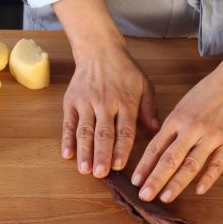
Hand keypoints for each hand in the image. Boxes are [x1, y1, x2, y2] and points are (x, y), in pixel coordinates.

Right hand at [62, 43, 158, 177]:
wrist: (98, 50)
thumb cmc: (124, 70)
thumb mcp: (144, 84)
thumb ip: (150, 107)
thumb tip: (155, 128)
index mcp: (125, 101)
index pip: (124, 129)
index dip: (121, 148)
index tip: (119, 165)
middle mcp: (105, 103)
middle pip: (103, 133)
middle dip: (102, 154)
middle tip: (100, 174)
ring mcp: (86, 102)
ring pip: (84, 131)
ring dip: (84, 151)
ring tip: (84, 169)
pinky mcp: (71, 102)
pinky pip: (69, 123)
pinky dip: (67, 139)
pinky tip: (67, 154)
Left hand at [131, 67, 222, 202]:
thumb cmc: (207, 93)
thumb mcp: (183, 105)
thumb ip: (170, 128)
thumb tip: (155, 153)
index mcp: (177, 119)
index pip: (156, 147)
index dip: (145, 166)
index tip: (136, 182)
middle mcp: (192, 128)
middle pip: (170, 158)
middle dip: (155, 179)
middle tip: (144, 196)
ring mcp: (213, 135)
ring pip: (192, 164)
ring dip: (177, 183)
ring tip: (165, 197)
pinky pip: (218, 164)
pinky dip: (208, 178)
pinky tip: (198, 190)